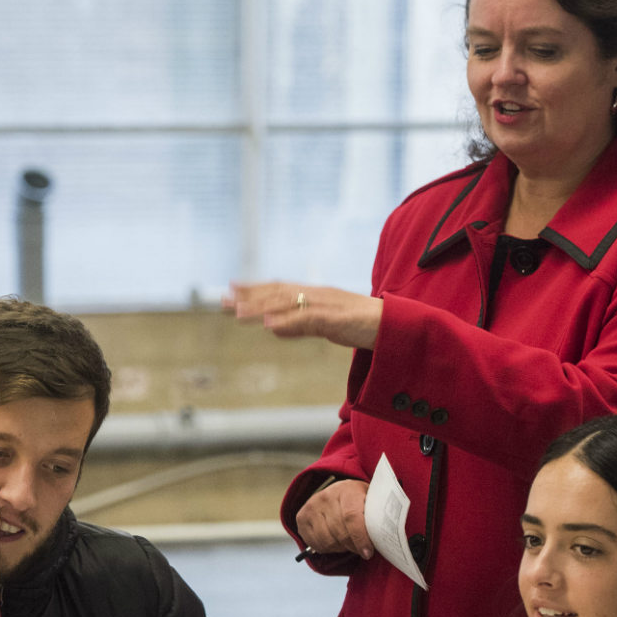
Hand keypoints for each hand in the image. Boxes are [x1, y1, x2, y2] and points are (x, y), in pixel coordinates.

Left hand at [222, 282, 382, 351]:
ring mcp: (327, 305)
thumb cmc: (361, 325)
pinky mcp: (338, 319)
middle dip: (248, 298)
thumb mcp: (324, 326)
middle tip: (221, 301)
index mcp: (314, 295)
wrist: (396, 325)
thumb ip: (299, 326)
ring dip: (261, 308)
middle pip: (277, 293)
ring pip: (288, 303)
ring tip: (237, 313)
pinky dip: (288, 321)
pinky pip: (309, 319)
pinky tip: (270, 325)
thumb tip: (273, 328)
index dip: (253, 289)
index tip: (230, 290)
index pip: (278, 289)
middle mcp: (317, 295)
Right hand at [296, 478, 372, 560]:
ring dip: (340, 548)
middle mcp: (325, 496)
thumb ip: (377, 518)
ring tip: (348, 543)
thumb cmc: (361, 501)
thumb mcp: (372, 503)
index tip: (368, 553)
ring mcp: (311, 506)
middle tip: (362, 550)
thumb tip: (386, 538)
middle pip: (339, 532)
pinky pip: (315, 543)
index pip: (351, 517)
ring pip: (327, 540)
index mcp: (347, 489)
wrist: (339, 492)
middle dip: (352, 546)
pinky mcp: (301, 517)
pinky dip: (327, 548)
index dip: (360, 538)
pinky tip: (336, 542)